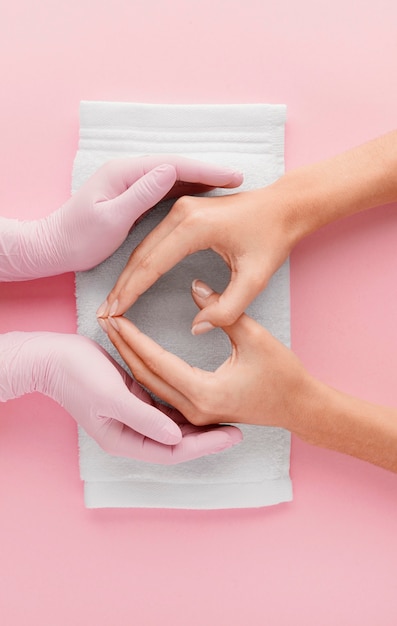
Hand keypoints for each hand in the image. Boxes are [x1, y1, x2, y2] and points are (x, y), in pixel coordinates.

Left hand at [0, 155, 242, 280]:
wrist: (56, 246)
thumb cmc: (80, 237)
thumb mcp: (111, 217)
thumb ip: (140, 194)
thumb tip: (169, 170)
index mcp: (126, 172)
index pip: (174, 165)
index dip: (205, 169)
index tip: (232, 176)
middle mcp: (130, 172)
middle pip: (177, 167)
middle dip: (209, 172)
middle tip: (239, 179)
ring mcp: (132, 183)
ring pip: (174, 177)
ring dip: (201, 180)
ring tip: (229, 186)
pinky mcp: (133, 196)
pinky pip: (166, 189)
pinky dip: (187, 190)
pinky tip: (203, 195)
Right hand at [0, 332, 241, 462]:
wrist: (54, 357)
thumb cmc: (78, 377)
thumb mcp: (111, 398)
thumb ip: (144, 419)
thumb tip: (177, 438)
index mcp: (126, 440)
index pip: (174, 450)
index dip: (205, 445)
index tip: (233, 436)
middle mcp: (132, 433)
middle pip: (177, 442)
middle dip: (207, 437)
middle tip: (239, 430)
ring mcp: (134, 416)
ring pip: (174, 426)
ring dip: (199, 424)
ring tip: (228, 418)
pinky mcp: (135, 398)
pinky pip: (166, 408)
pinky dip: (185, 407)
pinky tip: (204, 402)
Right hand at [100, 183, 295, 330]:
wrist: (285, 206)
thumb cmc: (272, 239)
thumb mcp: (255, 279)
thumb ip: (228, 308)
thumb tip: (197, 328)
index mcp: (194, 227)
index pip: (151, 265)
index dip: (131, 292)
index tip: (114, 315)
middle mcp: (181, 213)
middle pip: (140, 255)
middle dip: (122, 286)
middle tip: (105, 315)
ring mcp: (180, 209)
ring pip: (143, 247)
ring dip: (128, 275)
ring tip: (114, 302)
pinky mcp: (183, 211)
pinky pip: (154, 240)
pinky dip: (141, 262)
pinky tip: (133, 280)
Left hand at [101, 280, 311, 430]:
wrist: (299, 406)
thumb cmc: (283, 375)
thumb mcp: (255, 337)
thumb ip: (222, 311)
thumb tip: (194, 285)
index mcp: (204, 392)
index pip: (156, 360)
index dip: (133, 336)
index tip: (114, 315)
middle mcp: (192, 409)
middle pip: (145, 376)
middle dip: (123, 347)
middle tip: (105, 319)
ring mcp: (193, 415)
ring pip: (150, 386)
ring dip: (131, 358)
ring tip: (114, 332)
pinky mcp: (196, 412)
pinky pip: (161, 391)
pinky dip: (145, 370)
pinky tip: (135, 352)